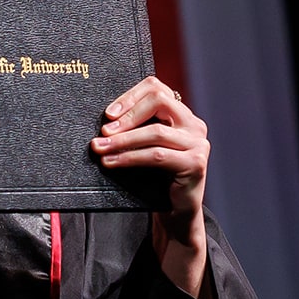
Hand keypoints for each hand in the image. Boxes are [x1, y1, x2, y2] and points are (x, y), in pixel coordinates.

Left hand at [92, 75, 209, 217]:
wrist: (175, 211)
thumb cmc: (156, 177)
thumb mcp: (145, 146)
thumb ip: (135, 129)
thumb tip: (104, 120)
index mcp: (182, 114)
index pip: (156, 88)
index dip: (130, 96)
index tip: (108, 113)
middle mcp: (194, 124)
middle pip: (158, 101)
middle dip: (127, 116)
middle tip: (103, 131)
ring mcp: (198, 143)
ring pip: (155, 131)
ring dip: (122, 140)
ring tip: (100, 148)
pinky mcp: (195, 163)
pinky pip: (157, 155)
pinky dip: (130, 158)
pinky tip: (112, 162)